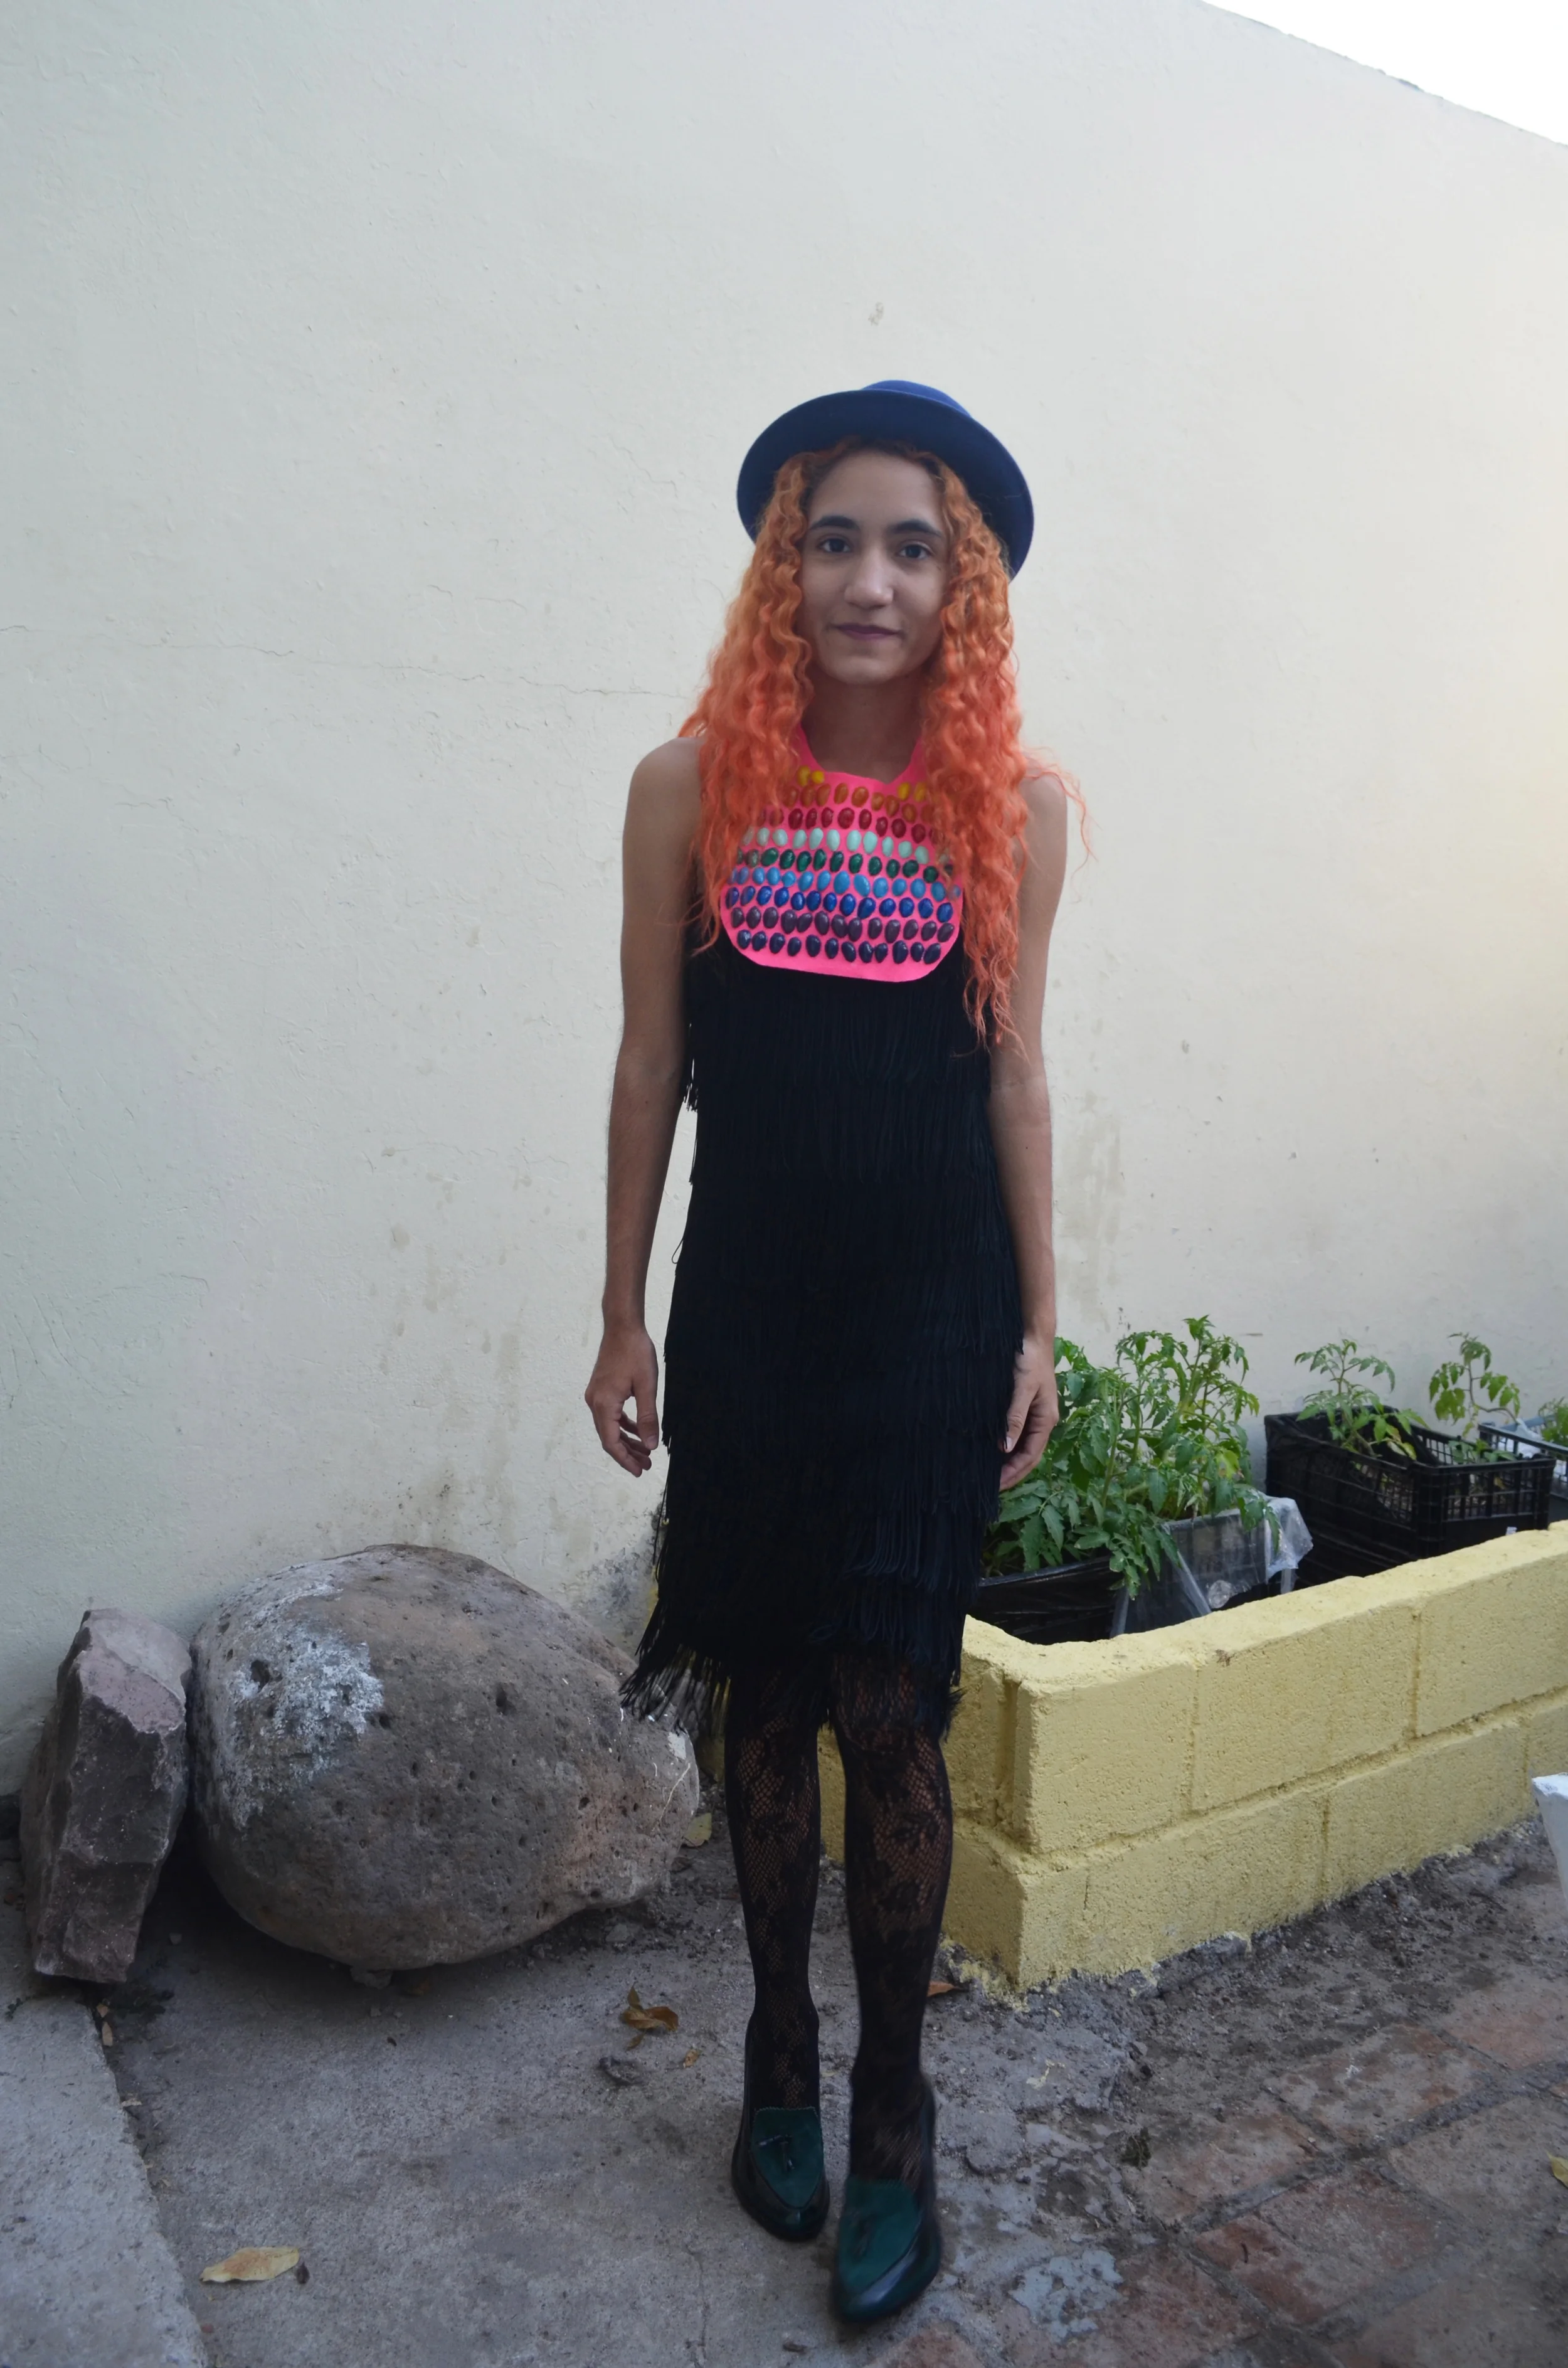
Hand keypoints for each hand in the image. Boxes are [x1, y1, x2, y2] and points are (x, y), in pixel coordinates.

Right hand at [585, 1322, 660, 1474]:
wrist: (622, 1326)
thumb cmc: (635, 1352)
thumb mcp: (647, 1387)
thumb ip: (648, 1418)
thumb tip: (650, 1446)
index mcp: (603, 1404)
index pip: (611, 1442)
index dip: (625, 1460)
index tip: (639, 1471)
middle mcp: (595, 1402)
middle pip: (609, 1437)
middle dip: (628, 1453)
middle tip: (646, 1465)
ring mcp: (596, 1396)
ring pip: (610, 1427)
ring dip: (627, 1440)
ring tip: (645, 1452)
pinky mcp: (601, 1390)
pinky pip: (611, 1415)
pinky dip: (624, 1425)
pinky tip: (638, 1431)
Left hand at [999, 1332, 1058, 1489]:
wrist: (1033, 1336)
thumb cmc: (1030, 1360)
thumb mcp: (1022, 1388)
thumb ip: (1015, 1418)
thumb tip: (1006, 1448)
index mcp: (1046, 1420)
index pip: (1030, 1457)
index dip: (1014, 1473)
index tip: (995, 1486)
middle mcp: (1042, 1421)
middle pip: (1028, 1456)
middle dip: (1011, 1473)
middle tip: (988, 1488)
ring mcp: (1035, 1415)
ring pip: (1022, 1446)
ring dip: (1008, 1462)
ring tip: (988, 1475)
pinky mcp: (1025, 1407)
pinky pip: (1016, 1434)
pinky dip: (1005, 1446)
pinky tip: (991, 1450)